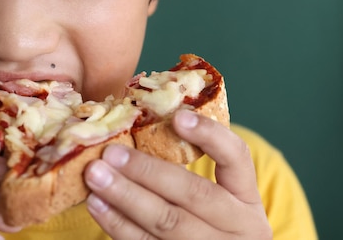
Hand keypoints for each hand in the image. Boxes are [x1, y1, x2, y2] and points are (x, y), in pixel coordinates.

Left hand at [84, 110, 272, 238]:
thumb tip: (138, 125)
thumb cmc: (212, 222)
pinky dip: (118, 224)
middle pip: (193, 193)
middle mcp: (238, 226)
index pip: (237, 158)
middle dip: (147, 171)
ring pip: (167, 222)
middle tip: (110, 152)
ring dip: (125, 197)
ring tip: (95, 177)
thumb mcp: (223, 198)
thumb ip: (191, 167)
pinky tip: (98, 206)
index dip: (210, 136)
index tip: (178, 117)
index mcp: (246, 197)